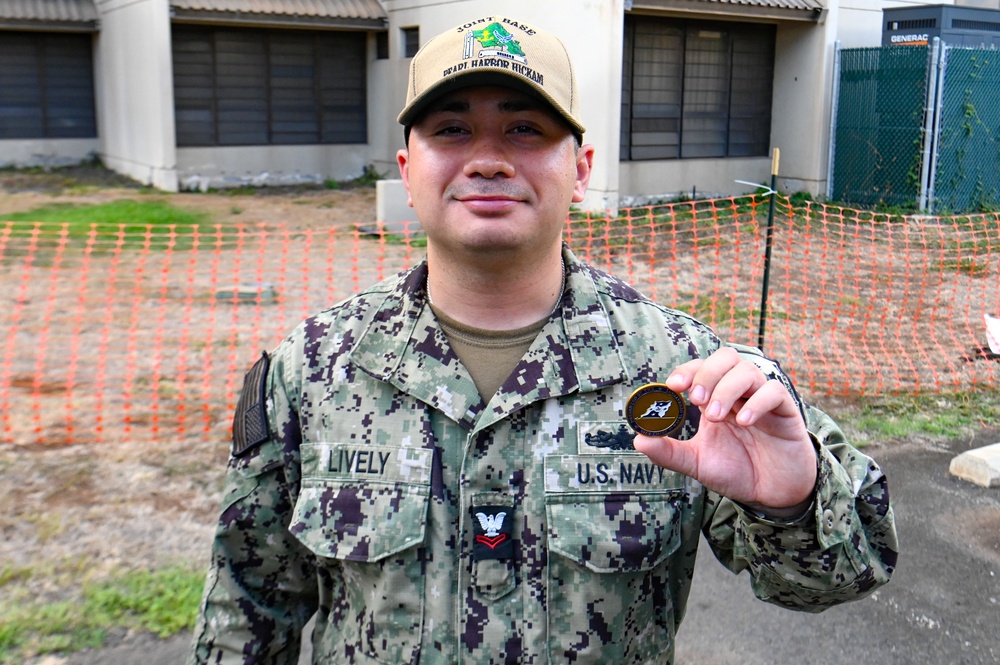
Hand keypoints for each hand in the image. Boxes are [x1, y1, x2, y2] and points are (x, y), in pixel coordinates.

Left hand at [633, 347, 816, 515]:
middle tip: (696, 400)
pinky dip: (757, 401)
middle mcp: (739, 393)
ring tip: (716, 416)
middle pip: (725, 358)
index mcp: (715, 399)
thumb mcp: (697, 463)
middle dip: (707, 373)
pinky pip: (775, 391)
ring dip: (727, 388)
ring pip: (747, 370)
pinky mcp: (786, 412)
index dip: (687, 371)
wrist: (773, 495)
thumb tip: (638, 440)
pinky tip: (744, 421)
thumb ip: (669, 452)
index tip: (673, 387)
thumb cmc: (737, 472)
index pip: (700, 369)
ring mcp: (763, 400)